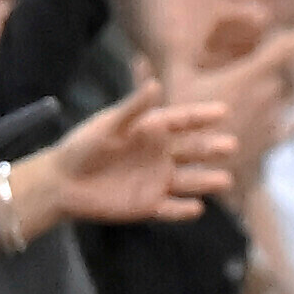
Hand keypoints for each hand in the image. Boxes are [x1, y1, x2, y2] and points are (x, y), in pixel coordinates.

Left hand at [24, 76, 232, 229]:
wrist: (63, 183)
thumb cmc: (83, 146)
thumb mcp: (107, 125)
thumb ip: (133, 108)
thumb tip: (156, 84)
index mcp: (151, 130)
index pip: (182, 120)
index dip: (201, 116)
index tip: (223, 111)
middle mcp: (160, 155)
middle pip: (192, 151)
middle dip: (211, 148)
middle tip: (231, 145)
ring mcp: (156, 180)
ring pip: (189, 181)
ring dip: (206, 182)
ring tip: (225, 181)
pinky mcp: (148, 205)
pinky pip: (171, 209)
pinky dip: (184, 210)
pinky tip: (197, 208)